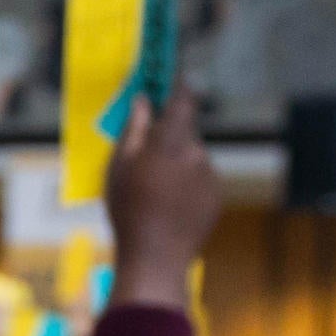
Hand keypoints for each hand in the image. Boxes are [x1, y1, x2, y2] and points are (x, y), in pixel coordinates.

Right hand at [104, 90, 218, 312]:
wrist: (155, 258)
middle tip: (143, 160)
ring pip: (191, 158)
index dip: (177, 86)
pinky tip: (167, 206)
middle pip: (183, 133)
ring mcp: (210, 175)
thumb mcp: (119, 166)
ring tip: (152, 193)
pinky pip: (200, 180)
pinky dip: (186, 186)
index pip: (182, 99)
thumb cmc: (129, 209)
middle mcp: (197, 152)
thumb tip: (142, 101)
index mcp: (172, 140)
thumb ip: (133, 128)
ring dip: (176, 166)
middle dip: (167, 139)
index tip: (170, 77)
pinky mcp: (216, 196)